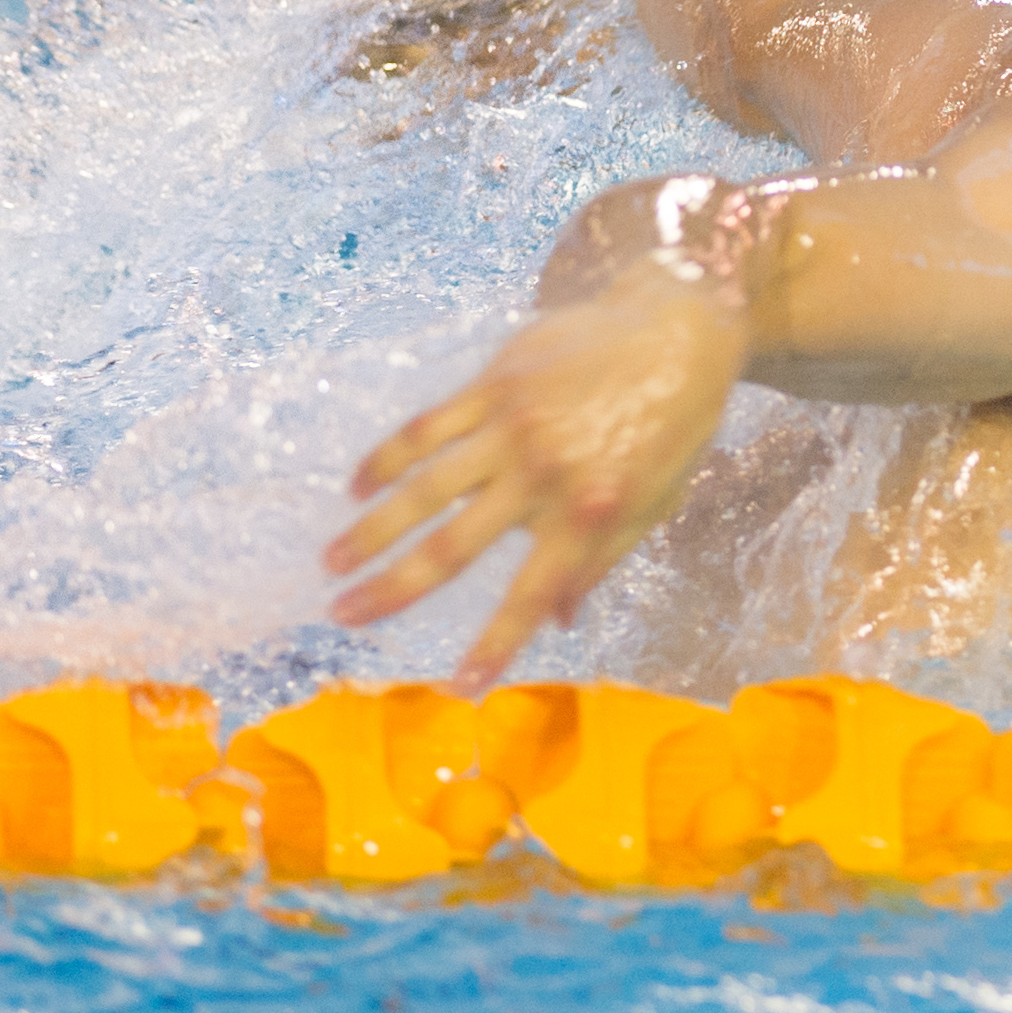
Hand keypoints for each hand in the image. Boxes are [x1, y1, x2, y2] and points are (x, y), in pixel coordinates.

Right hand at [325, 264, 747, 692]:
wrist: (678, 325)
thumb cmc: (675, 422)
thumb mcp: (657, 499)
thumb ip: (603, 558)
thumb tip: (559, 620)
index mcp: (590, 511)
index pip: (531, 595)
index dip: (495, 645)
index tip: (459, 688)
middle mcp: (544, 473)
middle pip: (454, 545)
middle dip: (394, 588)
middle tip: (343, 616)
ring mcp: (514, 425)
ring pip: (425, 487)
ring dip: (373, 528)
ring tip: (333, 562)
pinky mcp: (495, 382)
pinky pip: (428, 426)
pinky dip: (388, 458)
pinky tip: (357, 486)